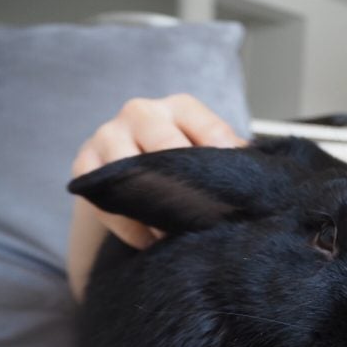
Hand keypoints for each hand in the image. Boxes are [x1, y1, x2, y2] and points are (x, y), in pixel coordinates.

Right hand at [71, 94, 246, 248]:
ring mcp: (108, 135)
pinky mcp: (84, 164)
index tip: (236, 194)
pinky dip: (128, 224)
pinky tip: (150, 241)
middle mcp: (141, 112)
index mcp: (180, 106)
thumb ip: (231, 158)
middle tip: (206, 220)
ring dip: (154, 208)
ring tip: (175, 234)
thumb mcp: (207, 147)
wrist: (129, 156)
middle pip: (166, 147)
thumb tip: (262, 181)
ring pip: (130, 172)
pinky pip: (103, 198)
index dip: (224, 165)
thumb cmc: (181, 154)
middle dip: (187, 187)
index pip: (210, 132)